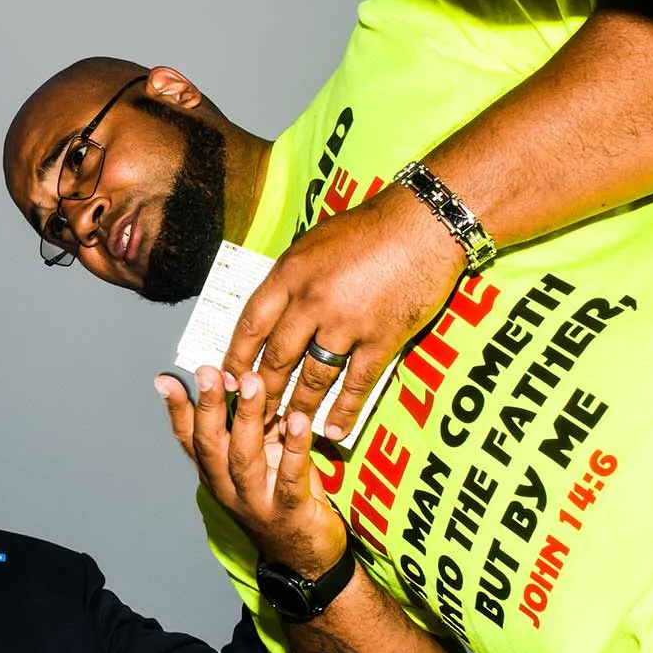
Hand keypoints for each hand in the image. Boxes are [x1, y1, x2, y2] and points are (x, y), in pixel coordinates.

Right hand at [159, 367, 347, 576]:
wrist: (305, 561)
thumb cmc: (280, 503)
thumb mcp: (259, 463)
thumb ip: (251, 429)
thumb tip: (244, 381)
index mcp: (216, 475)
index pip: (189, 440)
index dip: (177, 411)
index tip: (166, 381)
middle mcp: (228, 489)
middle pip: (211, 444)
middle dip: (208, 406)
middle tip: (209, 372)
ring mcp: (257, 502)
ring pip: (244, 457)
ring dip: (247, 417)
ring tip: (252, 382)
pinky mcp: (289, 511)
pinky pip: (291, 476)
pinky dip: (294, 447)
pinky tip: (298, 420)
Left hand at [220, 184, 463, 441]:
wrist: (425, 223)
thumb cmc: (370, 228)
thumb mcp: (315, 242)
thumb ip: (293, 277)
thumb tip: (273, 308)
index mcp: (290, 274)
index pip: (250, 324)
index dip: (235, 357)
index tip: (227, 379)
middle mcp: (312, 301)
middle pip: (277, 357)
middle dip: (262, 391)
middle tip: (252, 416)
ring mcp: (346, 322)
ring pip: (314, 377)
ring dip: (299, 406)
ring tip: (287, 429)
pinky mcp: (381, 338)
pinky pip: (357, 383)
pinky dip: (344, 410)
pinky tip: (334, 429)